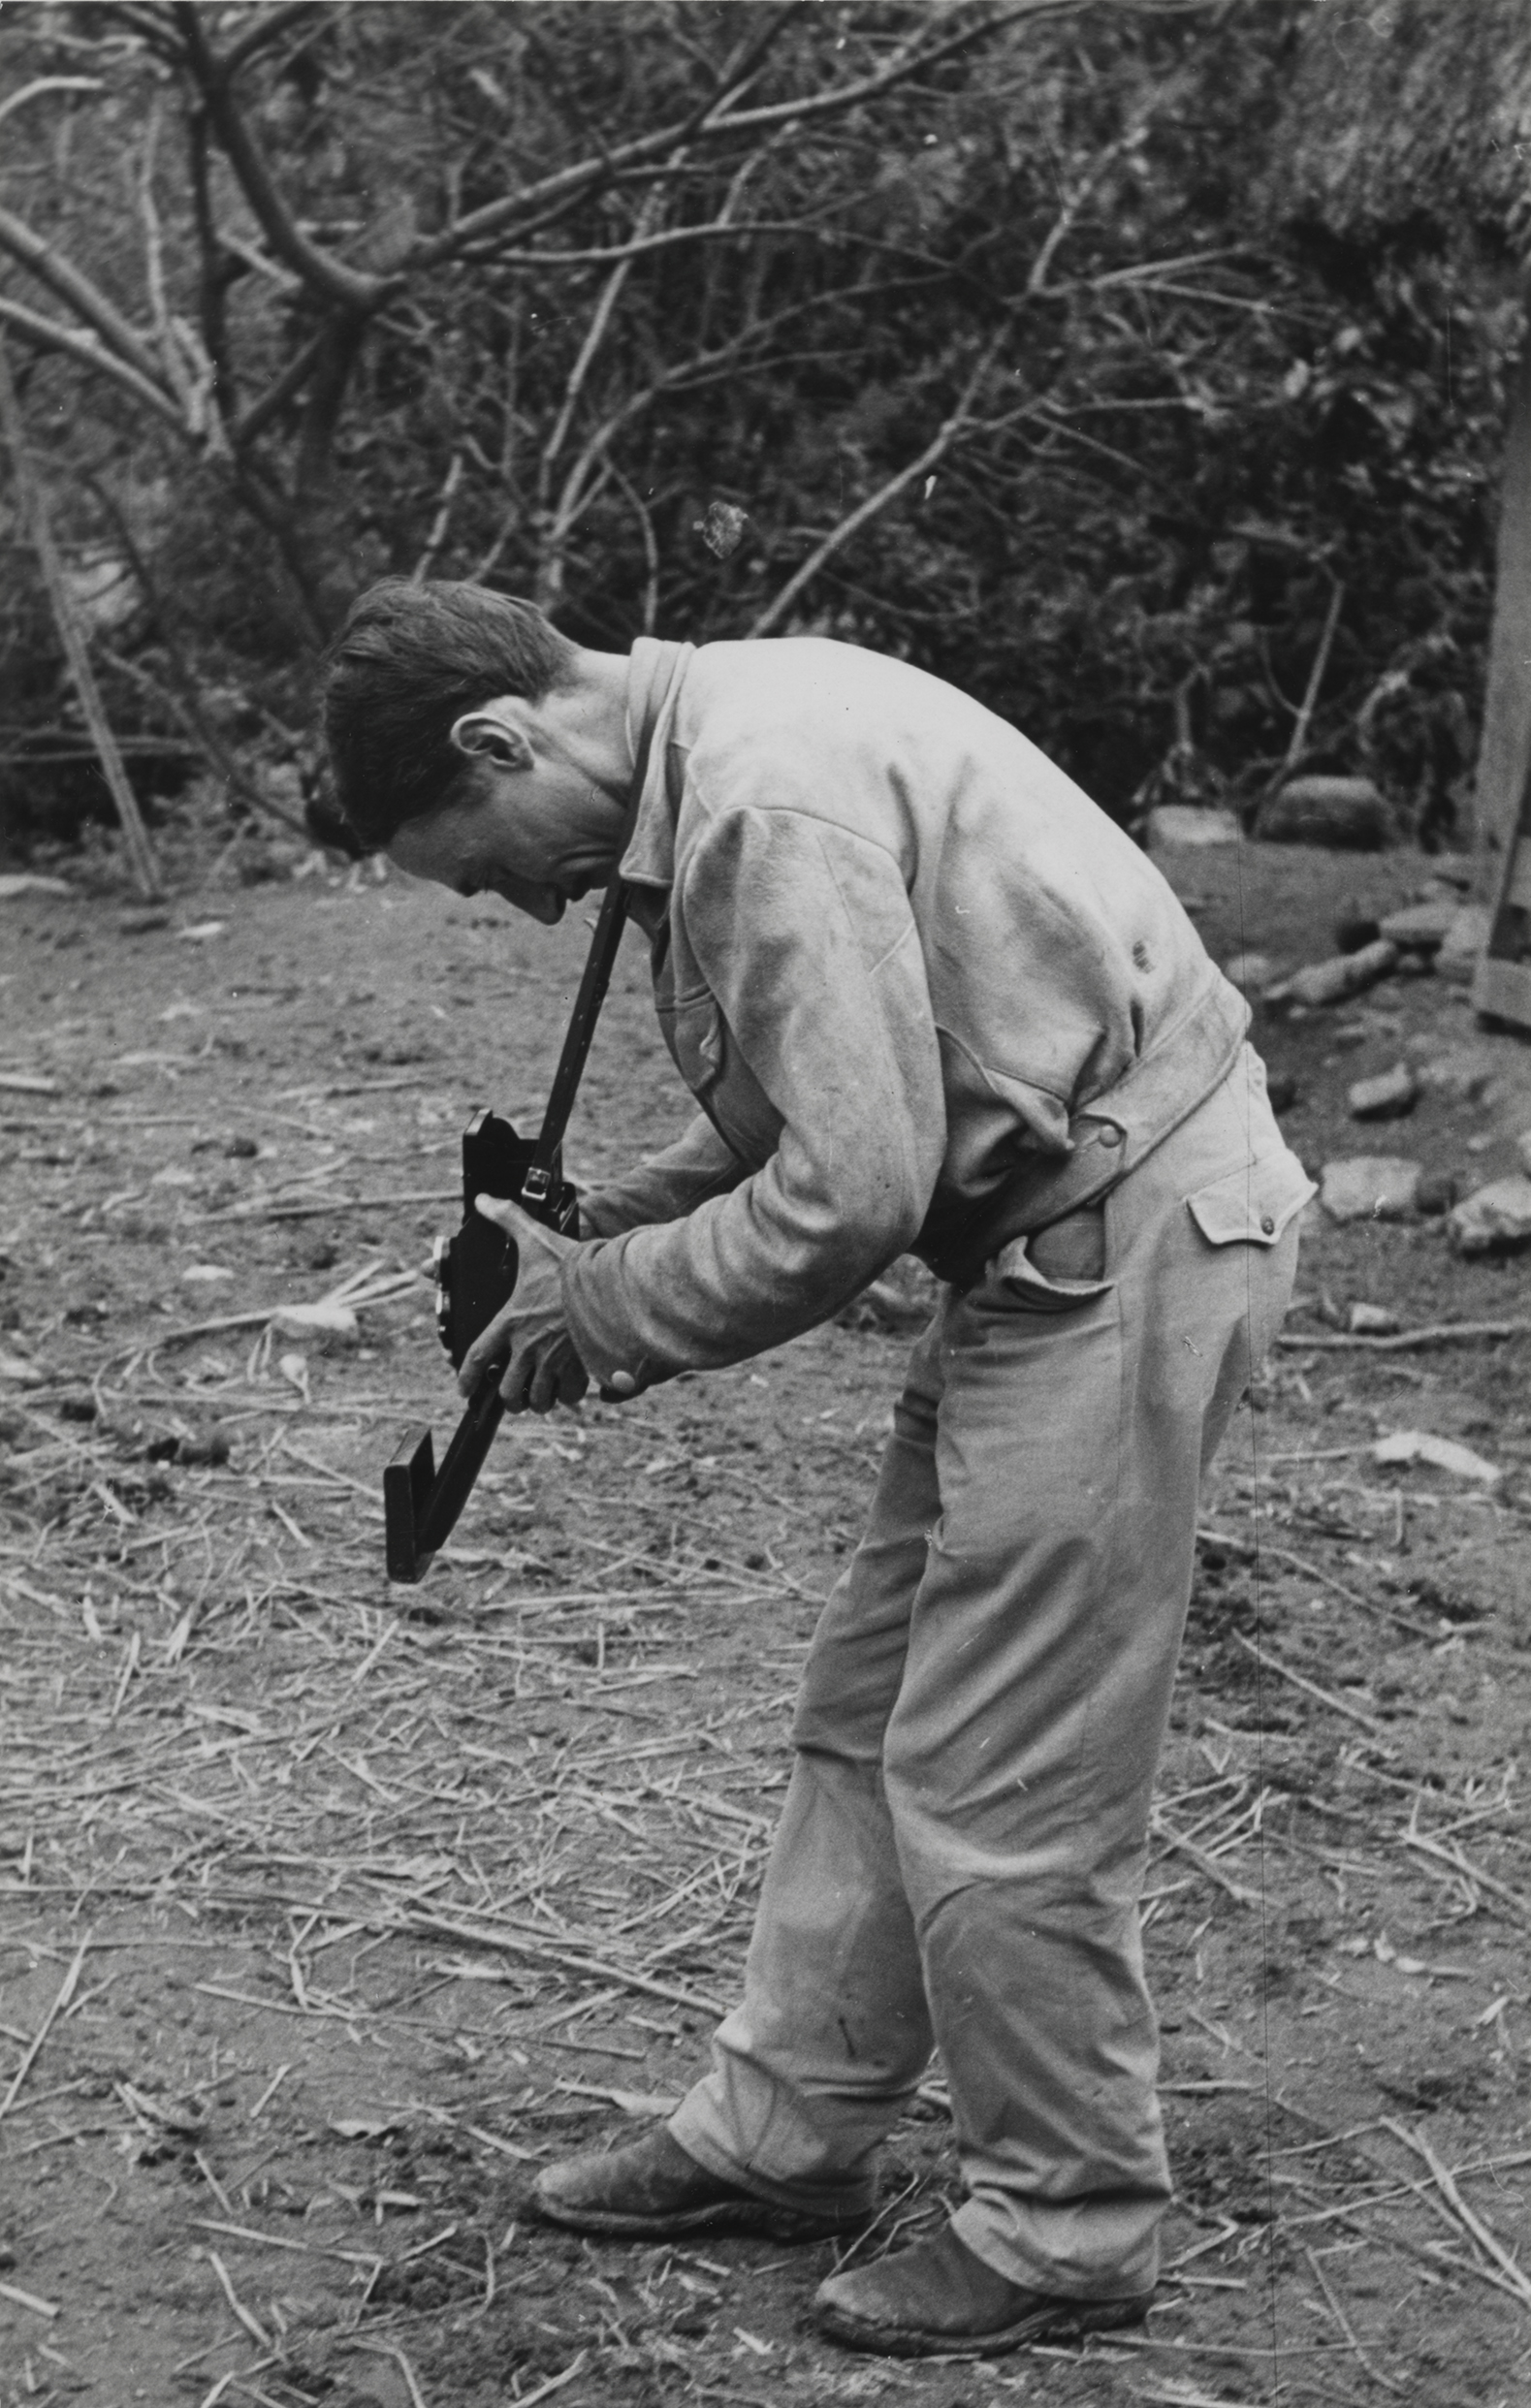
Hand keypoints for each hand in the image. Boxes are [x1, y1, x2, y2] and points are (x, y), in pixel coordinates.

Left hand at [459, 1193, 589, 1414]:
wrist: (609, 1283)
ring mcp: (555, 1360)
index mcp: (511, 1322)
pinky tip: (568, 1391)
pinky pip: (570, 1395)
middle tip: (511, 1396)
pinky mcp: (582, 1366)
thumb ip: (507, 1218)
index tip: (464, 1390)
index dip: (467, 1378)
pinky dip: (568, 1397)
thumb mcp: (534, 1238)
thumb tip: (483, 1200)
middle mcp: (529, 1347)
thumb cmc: (569, 1264)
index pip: (478, 1358)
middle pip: (508, 1388)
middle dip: (509, 1397)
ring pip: (538, 1398)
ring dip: (537, 1400)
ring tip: (538, 1398)